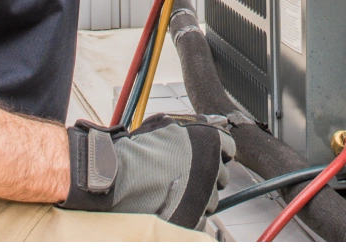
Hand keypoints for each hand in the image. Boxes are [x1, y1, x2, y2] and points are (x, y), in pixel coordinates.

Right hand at [59, 114, 234, 229]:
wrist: (115, 178)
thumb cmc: (137, 151)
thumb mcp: (167, 126)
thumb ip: (191, 127)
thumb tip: (205, 124)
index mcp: (211, 141)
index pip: (229, 148)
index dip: (217, 153)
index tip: (208, 157)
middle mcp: (213, 167)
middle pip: (222, 176)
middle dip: (208, 176)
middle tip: (187, 177)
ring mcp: (205, 194)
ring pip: (212, 200)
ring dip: (199, 198)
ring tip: (175, 193)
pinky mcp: (193, 219)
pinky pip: (201, 221)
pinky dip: (191, 218)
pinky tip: (174, 209)